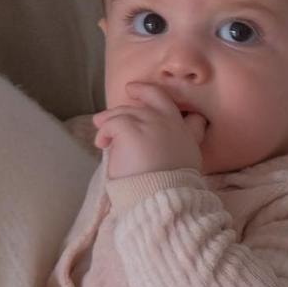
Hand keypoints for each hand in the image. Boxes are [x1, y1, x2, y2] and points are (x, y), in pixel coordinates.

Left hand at [91, 83, 206, 178]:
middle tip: (130, 89)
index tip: (153, 97)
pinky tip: (101, 143)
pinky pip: (112, 123)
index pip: (181, 109)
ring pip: (126, 111)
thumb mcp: (187, 164)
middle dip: (141, 90)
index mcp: (185, 133)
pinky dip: (104, 132)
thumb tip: (169, 141)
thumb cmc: (171, 188)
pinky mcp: (130, 129)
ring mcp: (150, 123)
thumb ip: (180, 147)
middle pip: (153, 98)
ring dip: (111, 118)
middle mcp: (169, 122)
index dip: (166, 100)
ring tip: (100, 126)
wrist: (163, 197)